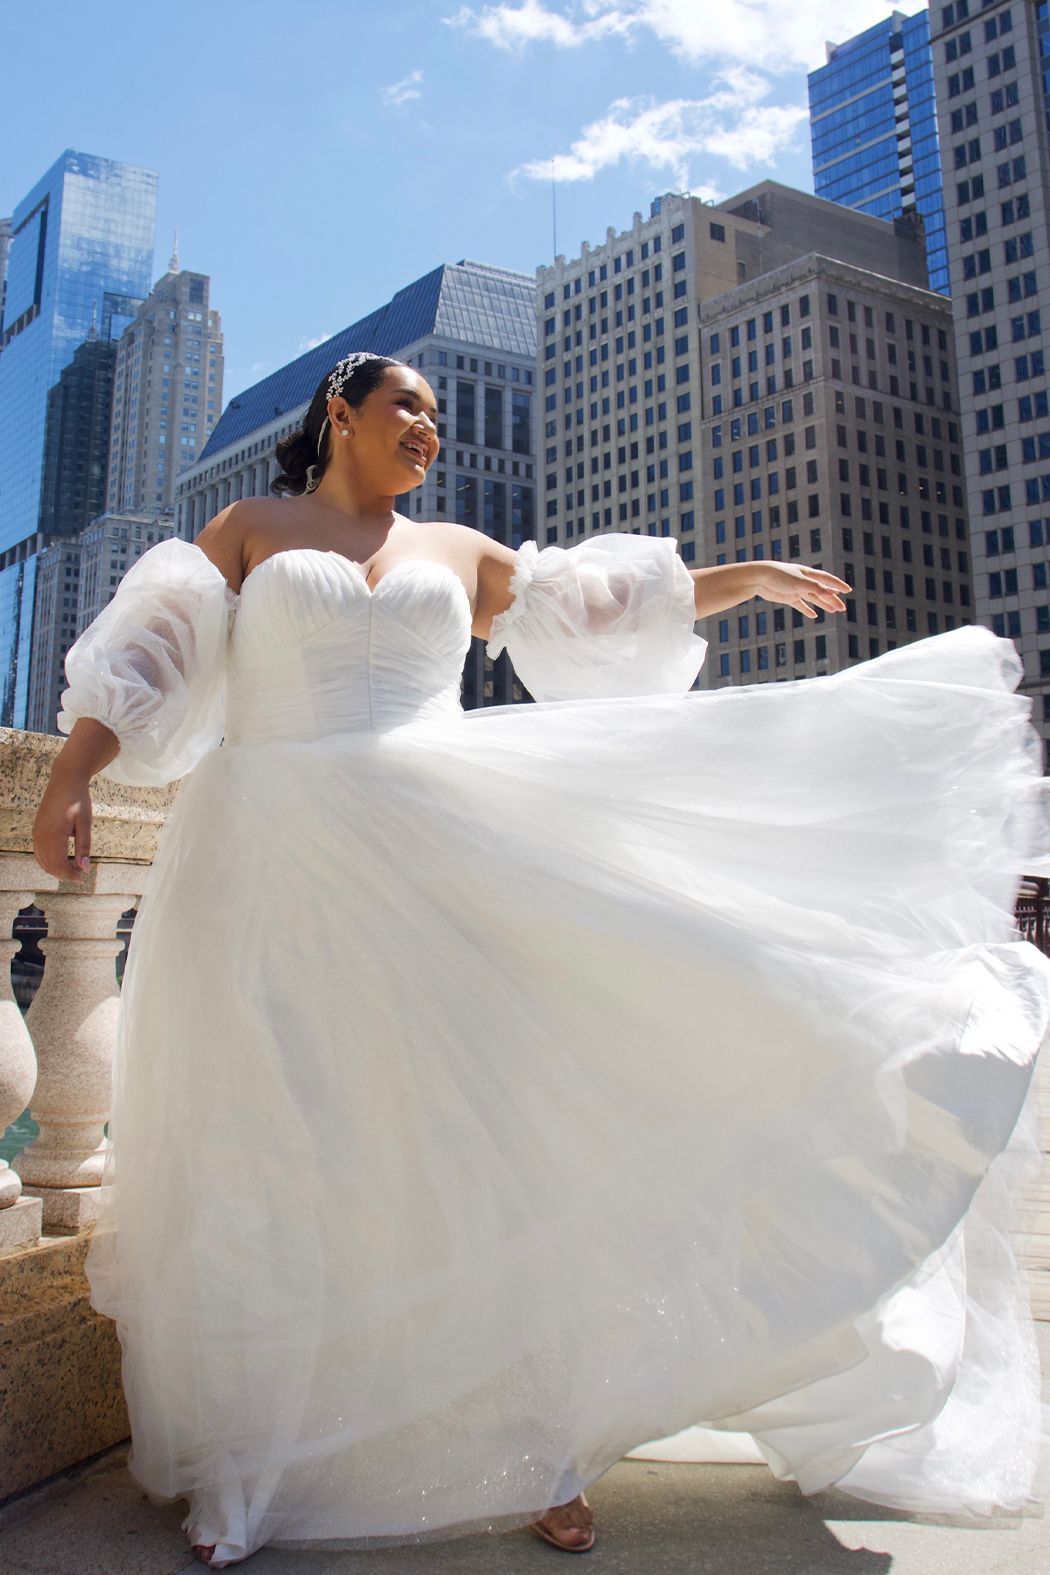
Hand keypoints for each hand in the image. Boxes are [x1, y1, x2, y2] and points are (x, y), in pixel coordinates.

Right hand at [33, 763, 93, 882]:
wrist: (65, 780)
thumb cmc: (78, 800)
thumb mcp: (85, 823)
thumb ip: (84, 847)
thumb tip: (85, 868)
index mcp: (53, 834)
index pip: (58, 865)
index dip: (69, 875)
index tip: (83, 878)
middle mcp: (41, 835)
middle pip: (49, 865)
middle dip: (64, 874)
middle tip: (81, 874)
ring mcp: (36, 833)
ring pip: (42, 861)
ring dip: (57, 868)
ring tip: (74, 867)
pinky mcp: (37, 830)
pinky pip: (39, 852)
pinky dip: (49, 861)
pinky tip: (63, 860)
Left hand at [751, 561, 850, 619]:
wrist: (759, 578)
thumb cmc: (780, 576)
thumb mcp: (800, 583)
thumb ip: (816, 589)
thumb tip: (831, 595)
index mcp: (808, 574)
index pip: (827, 579)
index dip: (838, 585)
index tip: (848, 590)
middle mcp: (803, 581)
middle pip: (822, 591)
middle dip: (833, 599)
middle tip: (842, 608)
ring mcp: (796, 590)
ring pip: (813, 598)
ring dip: (823, 605)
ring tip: (833, 611)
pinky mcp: (787, 597)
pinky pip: (800, 605)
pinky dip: (807, 610)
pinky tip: (814, 616)